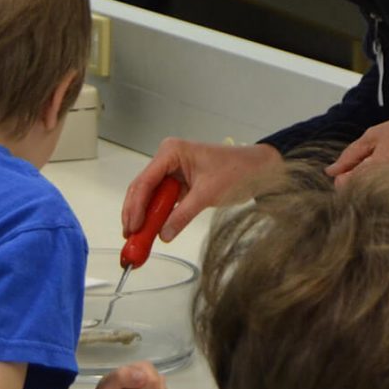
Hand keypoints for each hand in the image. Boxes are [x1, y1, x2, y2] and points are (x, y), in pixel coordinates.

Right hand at [122, 139, 281, 240]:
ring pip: (148, 195)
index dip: (136, 206)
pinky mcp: (177, 183)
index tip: (133, 227)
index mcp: (171, 152)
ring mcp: (171, 171)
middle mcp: (166, 159)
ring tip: (136, 237)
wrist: (258, 169)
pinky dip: (155, 215)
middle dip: (134, 213)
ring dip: (143, 216)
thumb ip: (183, 215)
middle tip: (130, 236)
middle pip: (141, 188)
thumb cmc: (237, 170)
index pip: (146, 181)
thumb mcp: (208, 194)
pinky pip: (161, 200)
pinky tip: (150, 230)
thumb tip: (164, 235)